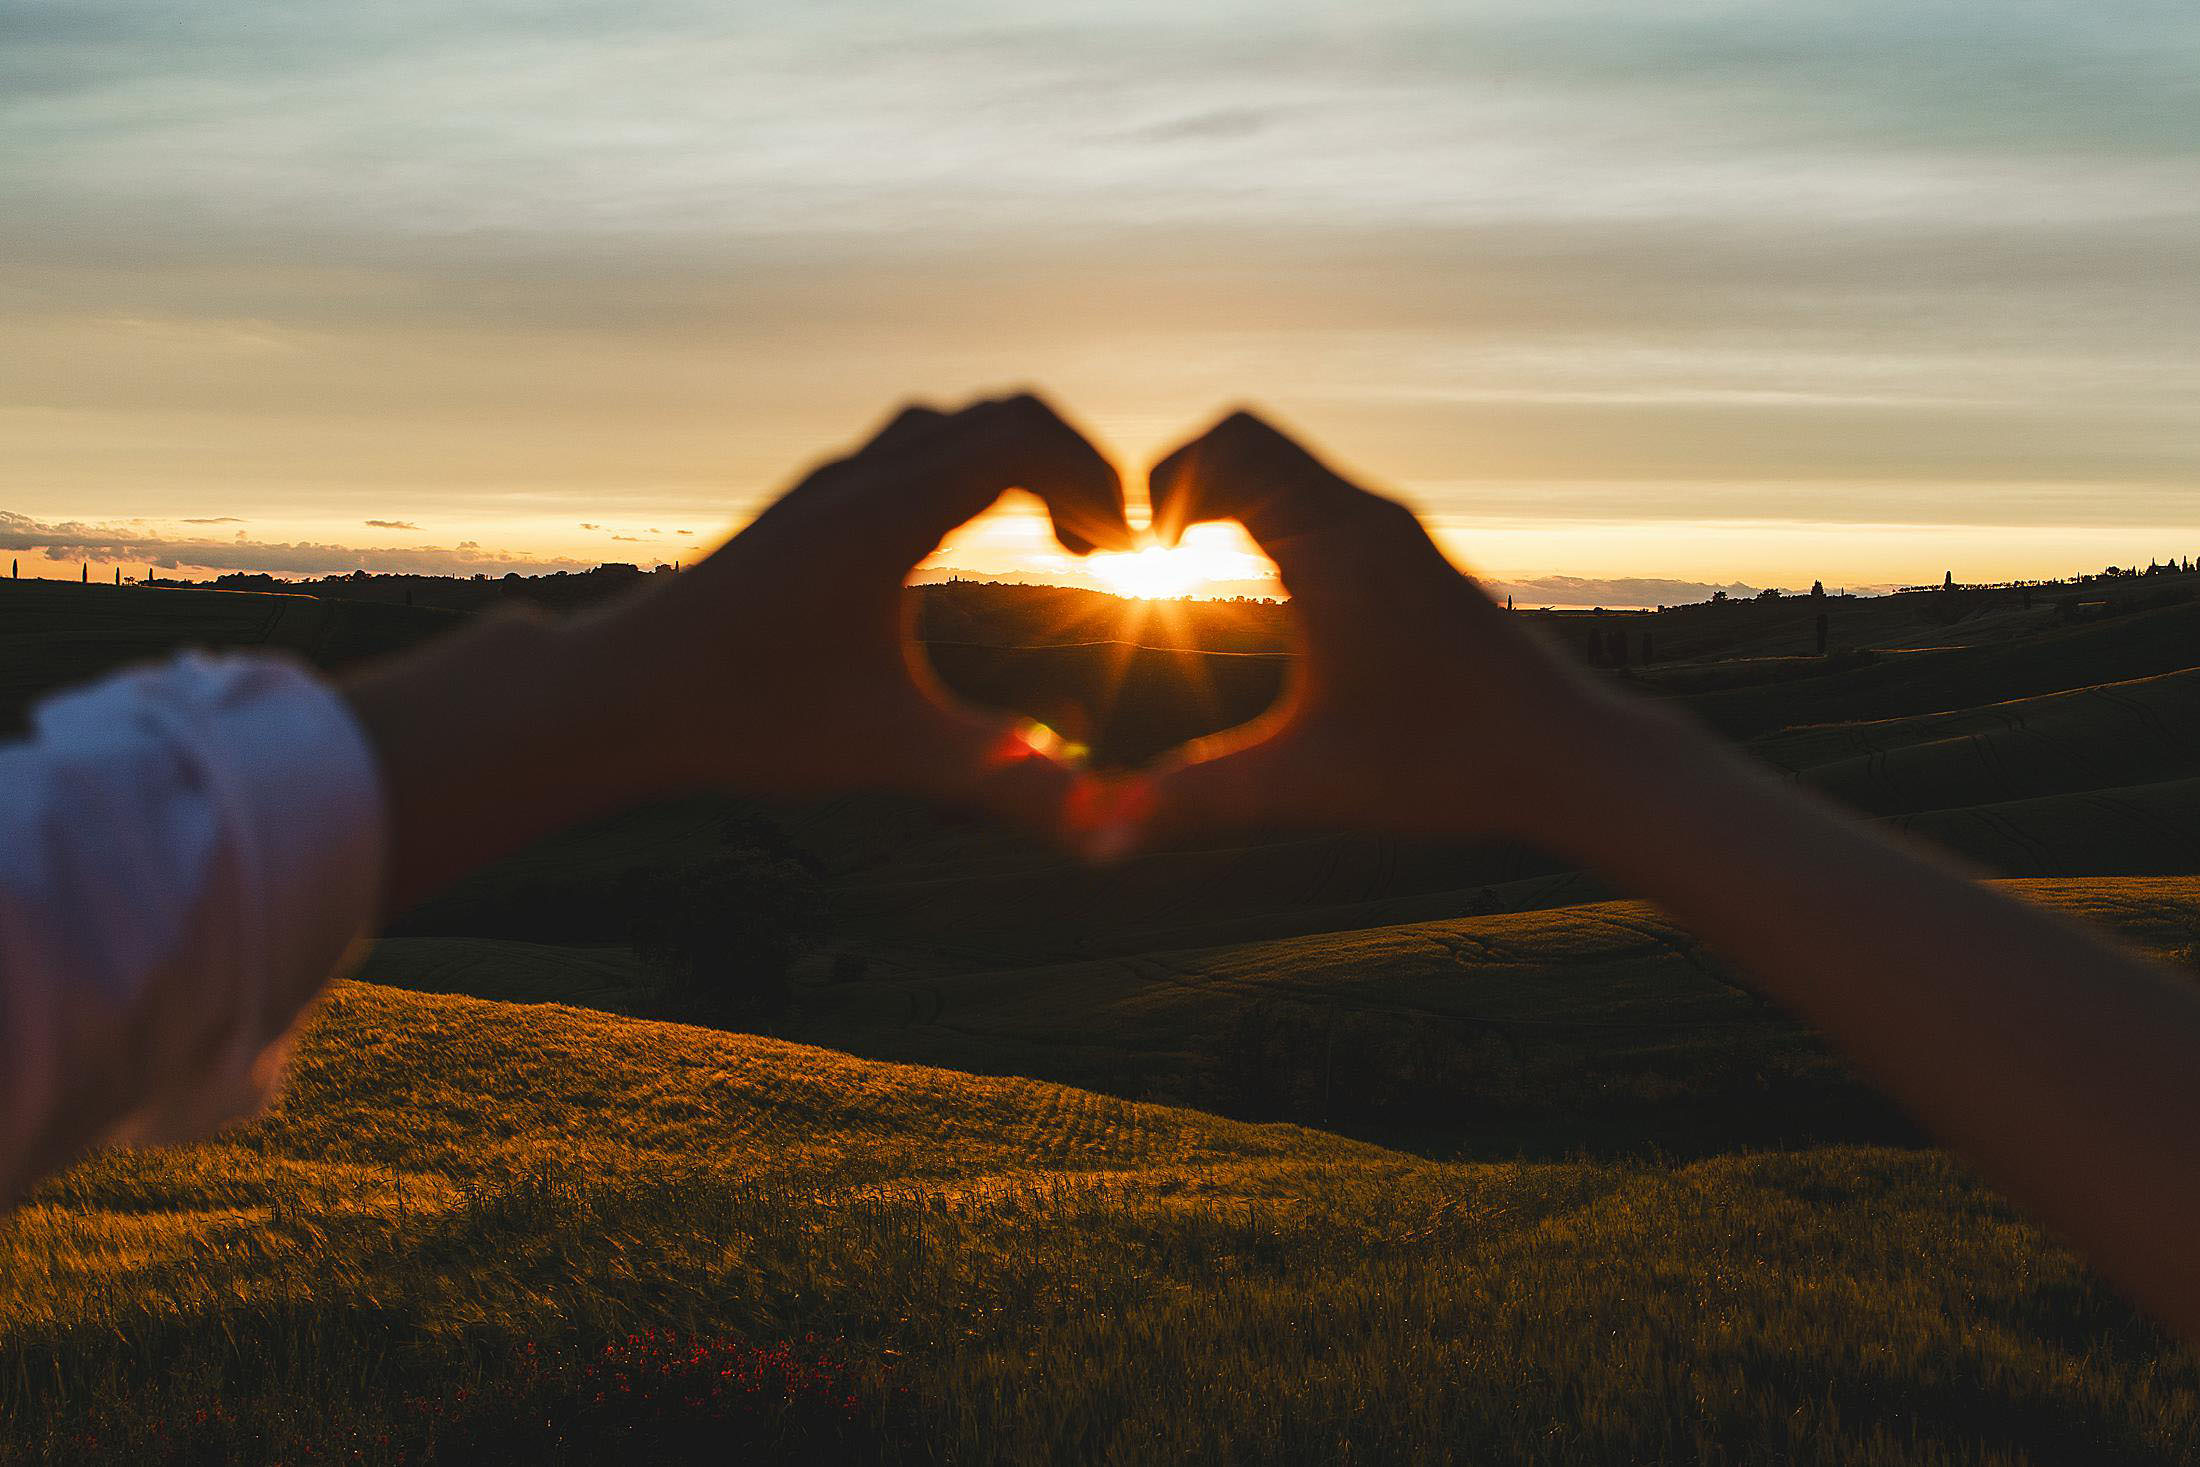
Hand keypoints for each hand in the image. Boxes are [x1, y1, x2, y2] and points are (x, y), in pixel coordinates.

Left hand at [582, 392, 1132, 821]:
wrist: (614, 698)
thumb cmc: (743, 722)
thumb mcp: (890, 754)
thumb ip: (1006, 782)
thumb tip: (1112, 828)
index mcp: (884, 516)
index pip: (1021, 438)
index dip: (1097, 480)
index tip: (1129, 550)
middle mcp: (857, 480)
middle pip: (998, 415)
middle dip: (1073, 467)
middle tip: (1107, 546)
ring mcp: (826, 487)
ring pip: (948, 427)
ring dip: (1019, 464)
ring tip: (1058, 543)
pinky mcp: (805, 512)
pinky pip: (906, 452)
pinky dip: (967, 475)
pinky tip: (964, 554)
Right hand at [1083, 409, 1611, 851]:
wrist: (1568, 755)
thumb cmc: (1447, 765)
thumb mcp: (1305, 784)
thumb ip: (1194, 800)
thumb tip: (1100, 836)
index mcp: (1338, 548)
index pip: (1228, 450)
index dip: (1162, 483)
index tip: (1133, 553)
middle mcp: (1369, 518)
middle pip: (1249, 438)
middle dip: (1184, 480)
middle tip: (1148, 548)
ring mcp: (1396, 530)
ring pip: (1290, 463)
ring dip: (1229, 494)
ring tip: (1184, 559)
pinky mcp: (1412, 553)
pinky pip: (1322, 495)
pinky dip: (1272, 513)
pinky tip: (1260, 584)